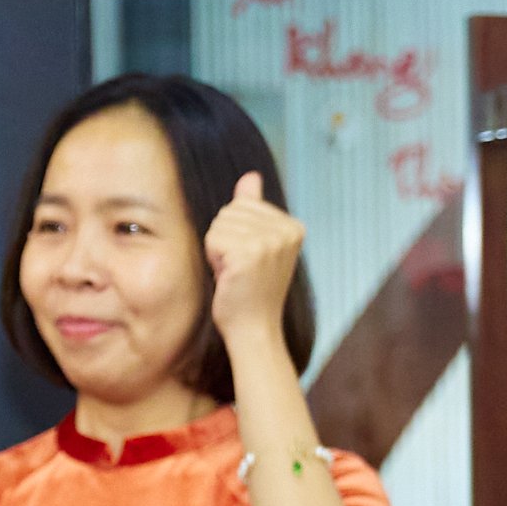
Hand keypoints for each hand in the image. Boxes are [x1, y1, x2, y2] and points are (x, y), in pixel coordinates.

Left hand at [202, 171, 303, 349]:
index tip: (251, 259)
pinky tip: (229, 277)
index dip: (237, 232)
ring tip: (236, 273)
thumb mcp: (257, 243)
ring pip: (220, 224)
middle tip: (241, 269)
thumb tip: (251, 175)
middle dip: (226, 240)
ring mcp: (270, 241)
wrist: (254, 330)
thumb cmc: (252, 290)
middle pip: (230, 211)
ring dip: (219, 250)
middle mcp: (286, 231)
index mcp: (294, 226)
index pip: (243, 204)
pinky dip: (214, 259)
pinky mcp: (249, 253)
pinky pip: (213, 239)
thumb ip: (254, 207)